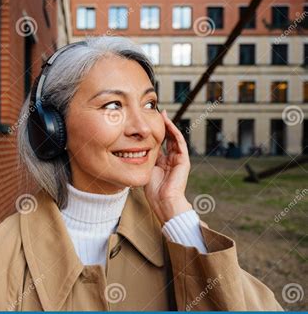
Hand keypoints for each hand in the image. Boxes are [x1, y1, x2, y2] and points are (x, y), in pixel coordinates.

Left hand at [144, 109, 192, 223]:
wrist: (163, 201)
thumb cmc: (152, 190)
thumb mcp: (144, 170)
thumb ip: (142, 159)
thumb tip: (131, 149)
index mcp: (162, 162)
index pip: (158, 143)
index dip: (153, 132)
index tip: (147, 122)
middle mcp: (171, 159)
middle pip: (167, 138)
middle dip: (162, 125)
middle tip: (156, 112)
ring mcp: (178, 159)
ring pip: (174, 138)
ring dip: (169, 125)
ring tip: (163, 114)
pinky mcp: (183, 161)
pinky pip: (179, 143)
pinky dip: (174, 132)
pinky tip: (169, 124)